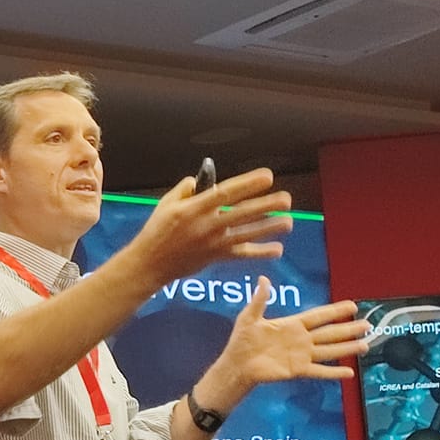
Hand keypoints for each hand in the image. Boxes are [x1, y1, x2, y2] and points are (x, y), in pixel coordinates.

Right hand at [120, 168, 292, 289]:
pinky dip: (260, 253)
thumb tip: (201, 180)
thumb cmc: (156, 230)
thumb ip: (185, 189)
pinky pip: (242, 254)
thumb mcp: (166, 204)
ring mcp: (214, 242)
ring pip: (247, 233)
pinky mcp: (216, 257)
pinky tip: (278, 249)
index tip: (267, 176)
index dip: (248, 184)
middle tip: (287, 199)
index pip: (226, 192)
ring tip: (289, 222)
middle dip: (267, 205)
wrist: (150, 263)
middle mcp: (207, 224)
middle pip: (243, 212)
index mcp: (194, 207)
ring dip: (270, 227)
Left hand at [215, 280, 370, 389]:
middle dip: (349, 329)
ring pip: (330, 350)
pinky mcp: (298, 370)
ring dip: (348, 348)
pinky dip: (334, 373)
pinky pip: (319, 371)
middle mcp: (301, 339)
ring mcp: (302, 355)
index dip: (335, 311)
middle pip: (330, 332)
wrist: (237, 364)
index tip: (352, 306)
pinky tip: (349, 373)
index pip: (319, 315)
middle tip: (368, 325)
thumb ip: (260, 300)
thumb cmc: (242, 340)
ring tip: (366, 345)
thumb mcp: (249, 317)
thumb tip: (263, 279)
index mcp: (292, 325)